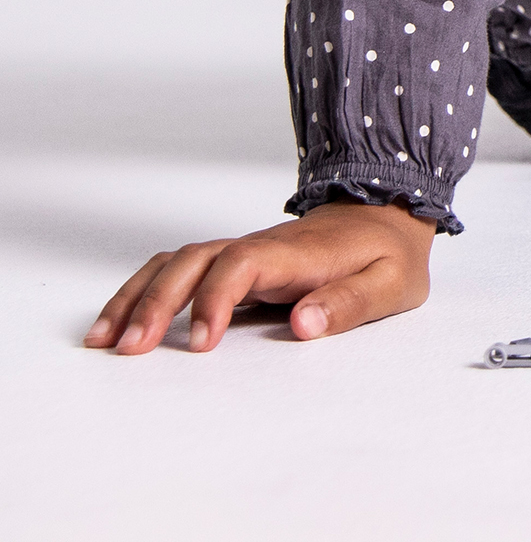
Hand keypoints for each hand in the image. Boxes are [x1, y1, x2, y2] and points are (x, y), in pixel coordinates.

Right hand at [85, 199, 436, 353]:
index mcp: (298, 253)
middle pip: (195, 260)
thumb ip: (349, 303)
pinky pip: (180, 270)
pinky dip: (145, 291)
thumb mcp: (391, 283)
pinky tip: (121, 322)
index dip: (216, 299)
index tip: (202, 343)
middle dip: (158, 302)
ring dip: (139, 296)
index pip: (242, 264)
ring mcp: (244, 252)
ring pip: (178, 262)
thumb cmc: (388, 255)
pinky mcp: (235, 263)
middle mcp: (261, 247)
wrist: (388, 214)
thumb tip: (302, 324)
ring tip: (106, 341)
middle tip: (131, 350)